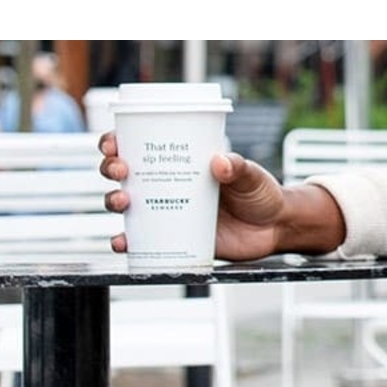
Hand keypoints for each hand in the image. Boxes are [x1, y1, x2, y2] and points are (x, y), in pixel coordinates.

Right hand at [99, 135, 301, 260]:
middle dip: (111, 169)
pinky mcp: (176, 240)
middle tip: (122, 171)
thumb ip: (238, 167)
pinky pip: (144, 243)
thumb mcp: (250, 175)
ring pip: (127, 207)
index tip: (114, 144)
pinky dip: (128, 243)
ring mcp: (168, 212)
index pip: (137, 144)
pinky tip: (124, 244)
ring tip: (125, 202)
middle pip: (122, 174)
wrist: (276, 228)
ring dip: (114, 202)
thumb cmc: (260, 193)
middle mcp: (166, 184)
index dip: (115, 142)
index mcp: (178, 160)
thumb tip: (220, 163)